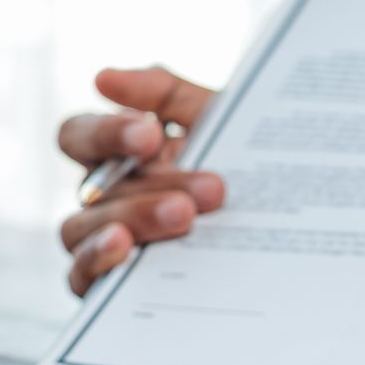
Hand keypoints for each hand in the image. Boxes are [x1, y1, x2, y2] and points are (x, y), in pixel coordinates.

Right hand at [57, 66, 225, 294]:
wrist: (286, 233)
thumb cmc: (241, 167)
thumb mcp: (216, 121)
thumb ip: (166, 93)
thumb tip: (103, 78)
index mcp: (118, 156)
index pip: (78, 137)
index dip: (106, 133)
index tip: (152, 134)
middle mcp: (103, 197)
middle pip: (92, 188)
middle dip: (152, 184)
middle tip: (211, 189)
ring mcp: (100, 242)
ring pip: (79, 229)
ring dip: (132, 218)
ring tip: (183, 217)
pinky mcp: (106, 286)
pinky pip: (79, 276)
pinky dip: (97, 261)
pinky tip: (128, 251)